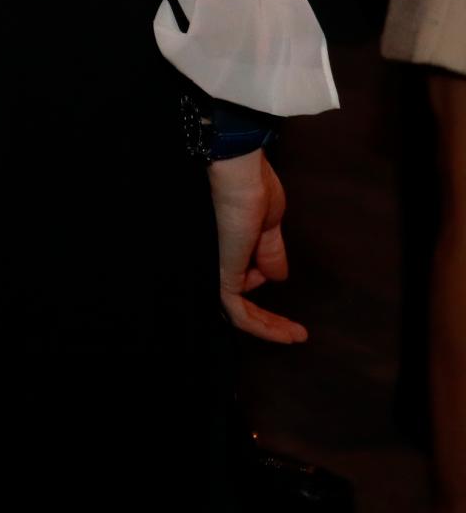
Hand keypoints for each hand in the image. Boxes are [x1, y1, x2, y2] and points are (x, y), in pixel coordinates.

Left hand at [209, 150, 303, 342]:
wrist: (242, 175)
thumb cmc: (254, 187)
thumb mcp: (269, 226)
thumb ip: (269, 252)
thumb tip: (276, 276)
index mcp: (229, 243)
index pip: (240, 277)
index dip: (261, 290)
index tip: (286, 306)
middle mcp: (218, 257)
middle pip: (238, 298)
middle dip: (267, 321)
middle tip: (294, 334)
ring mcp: (218, 265)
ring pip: (238, 309)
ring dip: (269, 327)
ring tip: (294, 336)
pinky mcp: (222, 272)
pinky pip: (237, 309)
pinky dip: (261, 327)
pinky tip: (284, 335)